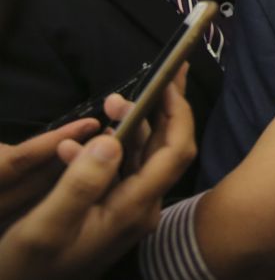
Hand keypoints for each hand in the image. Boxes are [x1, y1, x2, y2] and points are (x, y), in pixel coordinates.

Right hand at [0, 72, 195, 279]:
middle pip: (167, 148)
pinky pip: (125, 167)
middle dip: (161, 109)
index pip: (174, 152)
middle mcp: (142, 207)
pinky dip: (115, 144)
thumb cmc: (29, 265)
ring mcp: (130, 209)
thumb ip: (79, 185)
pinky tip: (91, 136)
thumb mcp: (45, 228)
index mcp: (134, 209)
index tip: (170, 80)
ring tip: (110, 102)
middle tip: (145, 80)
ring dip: (134, 125)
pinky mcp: (116, 209)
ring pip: (145, 155)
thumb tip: (110, 139)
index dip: (178, 112)